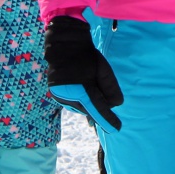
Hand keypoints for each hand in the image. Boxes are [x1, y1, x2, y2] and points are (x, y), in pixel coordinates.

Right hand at [44, 15, 123, 131]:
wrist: (63, 45)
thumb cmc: (86, 56)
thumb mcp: (103, 70)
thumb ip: (110, 90)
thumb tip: (116, 105)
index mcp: (79, 90)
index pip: (98, 109)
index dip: (108, 119)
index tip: (117, 128)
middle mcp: (67, 98)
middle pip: (90, 110)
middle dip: (98, 104)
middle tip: (98, 83)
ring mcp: (60, 97)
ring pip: (82, 107)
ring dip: (89, 101)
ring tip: (88, 82)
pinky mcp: (57, 96)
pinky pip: (74, 103)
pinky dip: (81, 99)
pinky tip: (82, 86)